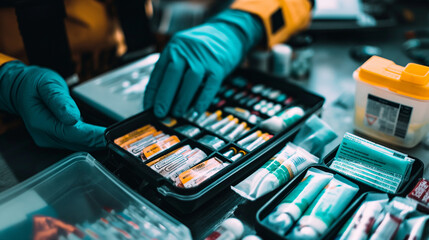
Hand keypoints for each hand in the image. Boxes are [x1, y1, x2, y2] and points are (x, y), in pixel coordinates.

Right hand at [0, 61, 104, 150]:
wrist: (20, 88)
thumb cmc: (33, 84)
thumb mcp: (46, 84)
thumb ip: (60, 101)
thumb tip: (73, 117)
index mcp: (42, 123)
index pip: (73, 134)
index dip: (93, 135)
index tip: (109, 134)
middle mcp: (45, 135)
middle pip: (77, 143)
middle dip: (98, 141)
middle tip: (118, 137)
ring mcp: (49, 139)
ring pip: (78, 145)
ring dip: (95, 142)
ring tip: (113, 137)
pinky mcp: (55, 138)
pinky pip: (75, 142)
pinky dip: (89, 139)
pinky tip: (100, 136)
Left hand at [144, 10, 263, 117]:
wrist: (228, 33)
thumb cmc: (202, 48)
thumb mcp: (184, 52)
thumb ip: (173, 70)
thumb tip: (163, 99)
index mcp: (174, 47)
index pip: (159, 72)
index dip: (152, 92)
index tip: (148, 107)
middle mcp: (187, 50)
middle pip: (173, 74)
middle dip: (164, 97)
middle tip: (159, 113)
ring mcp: (204, 58)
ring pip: (191, 80)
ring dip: (182, 99)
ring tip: (176, 113)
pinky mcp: (219, 66)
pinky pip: (210, 86)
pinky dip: (202, 100)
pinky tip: (196, 111)